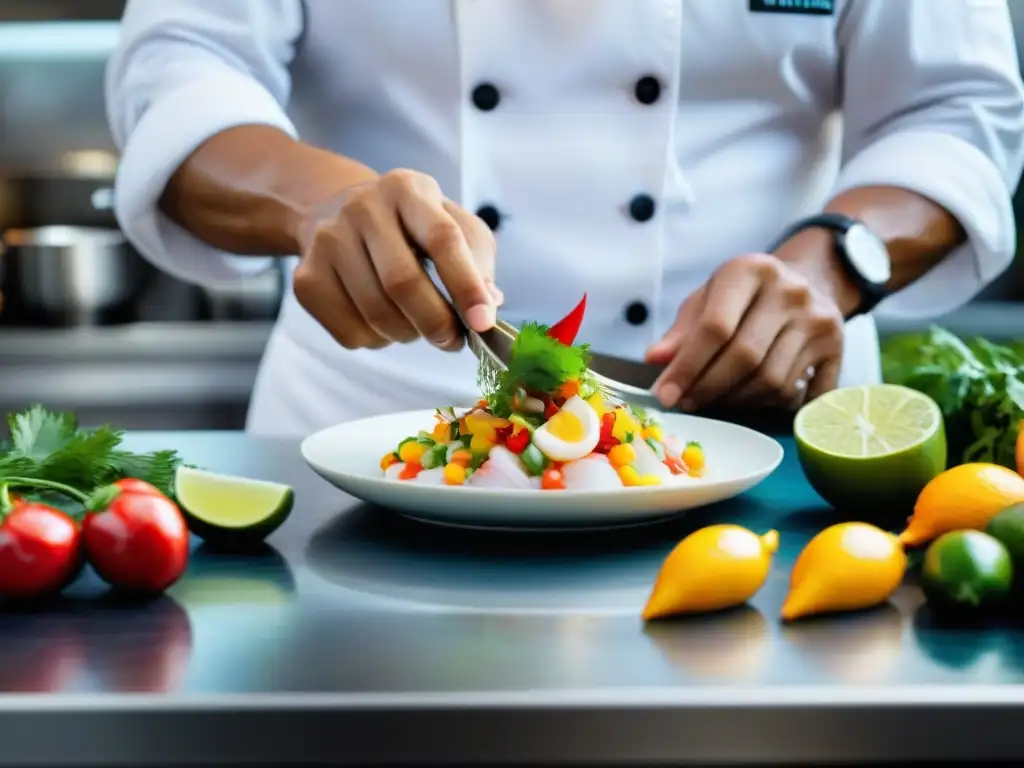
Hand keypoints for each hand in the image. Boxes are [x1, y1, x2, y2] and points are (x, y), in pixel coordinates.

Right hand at [292, 168, 500, 350]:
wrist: (335, 210)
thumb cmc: (409, 225)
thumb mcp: (451, 222)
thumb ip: (477, 259)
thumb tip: (488, 303)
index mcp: (407, 189)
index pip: (442, 238)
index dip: (466, 285)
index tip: (483, 323)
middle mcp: (362, 208)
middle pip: (402, 282)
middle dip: (436, 322)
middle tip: (452, 340)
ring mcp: (327, 242)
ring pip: (376, 314)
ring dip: (408, 334)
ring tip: (416, 324)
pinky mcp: (305, 278)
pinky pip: (350, 332)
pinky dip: (378, 341)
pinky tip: (384, 323)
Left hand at [645, 253, 844, 410]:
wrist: (808, 281)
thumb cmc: (744, 296)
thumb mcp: (708, 298)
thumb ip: (681, 330)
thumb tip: (655, 360)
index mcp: (751, 270)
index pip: (715, 326)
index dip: (687, 366)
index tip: (666, 394)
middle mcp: (790, 291)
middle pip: (745, 356)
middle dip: (708, 388)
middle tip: (686, 404)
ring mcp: (818, 319)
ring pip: (771, 380)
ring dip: (735, 401)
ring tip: (713, 401)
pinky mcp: (837, 347)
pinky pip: (796, 394)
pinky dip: (767, 406)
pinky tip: (748, 401)